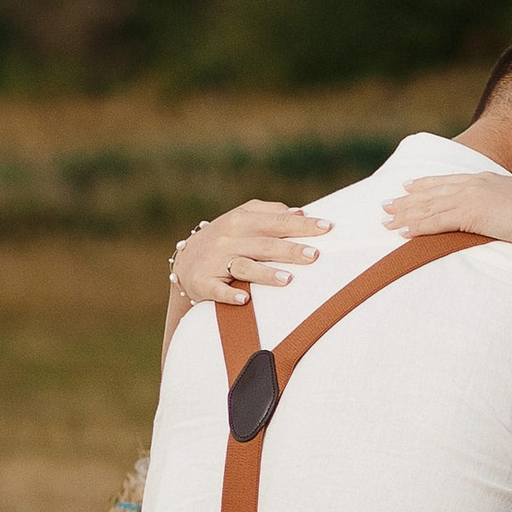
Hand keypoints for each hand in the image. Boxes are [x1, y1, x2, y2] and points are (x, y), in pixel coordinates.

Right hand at [172, 201, 327, 309]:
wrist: (184, 262)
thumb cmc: (225, 239)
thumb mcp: (243, 219)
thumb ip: (270, 213)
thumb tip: (301, 212)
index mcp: (242, 220)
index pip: (277, 221)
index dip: (302, 225)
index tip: (327, 228)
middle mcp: (229, 238)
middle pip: (264, 244)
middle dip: (290, 250)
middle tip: (314, 256)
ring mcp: (215, 261)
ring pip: (244, 266)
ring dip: (265, 273)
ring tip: (287, 279)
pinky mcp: (203, 282)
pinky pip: (218, 290)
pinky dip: (230, 295)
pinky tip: (244, 299)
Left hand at [384, 170, 511, 247]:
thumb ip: (508, 207)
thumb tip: (508, 216)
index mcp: (485, 179)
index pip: (447, 181)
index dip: (424, 184)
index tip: (407, 186)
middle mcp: (474, 184)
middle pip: (431, 192)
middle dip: (406, 200)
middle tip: (384, 205)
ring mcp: (471, 198)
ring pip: (429, 207)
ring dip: (404, 215)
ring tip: (384, 223)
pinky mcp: (470, 214)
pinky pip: (437, 221)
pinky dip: (417, 227)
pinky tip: (402, 232)